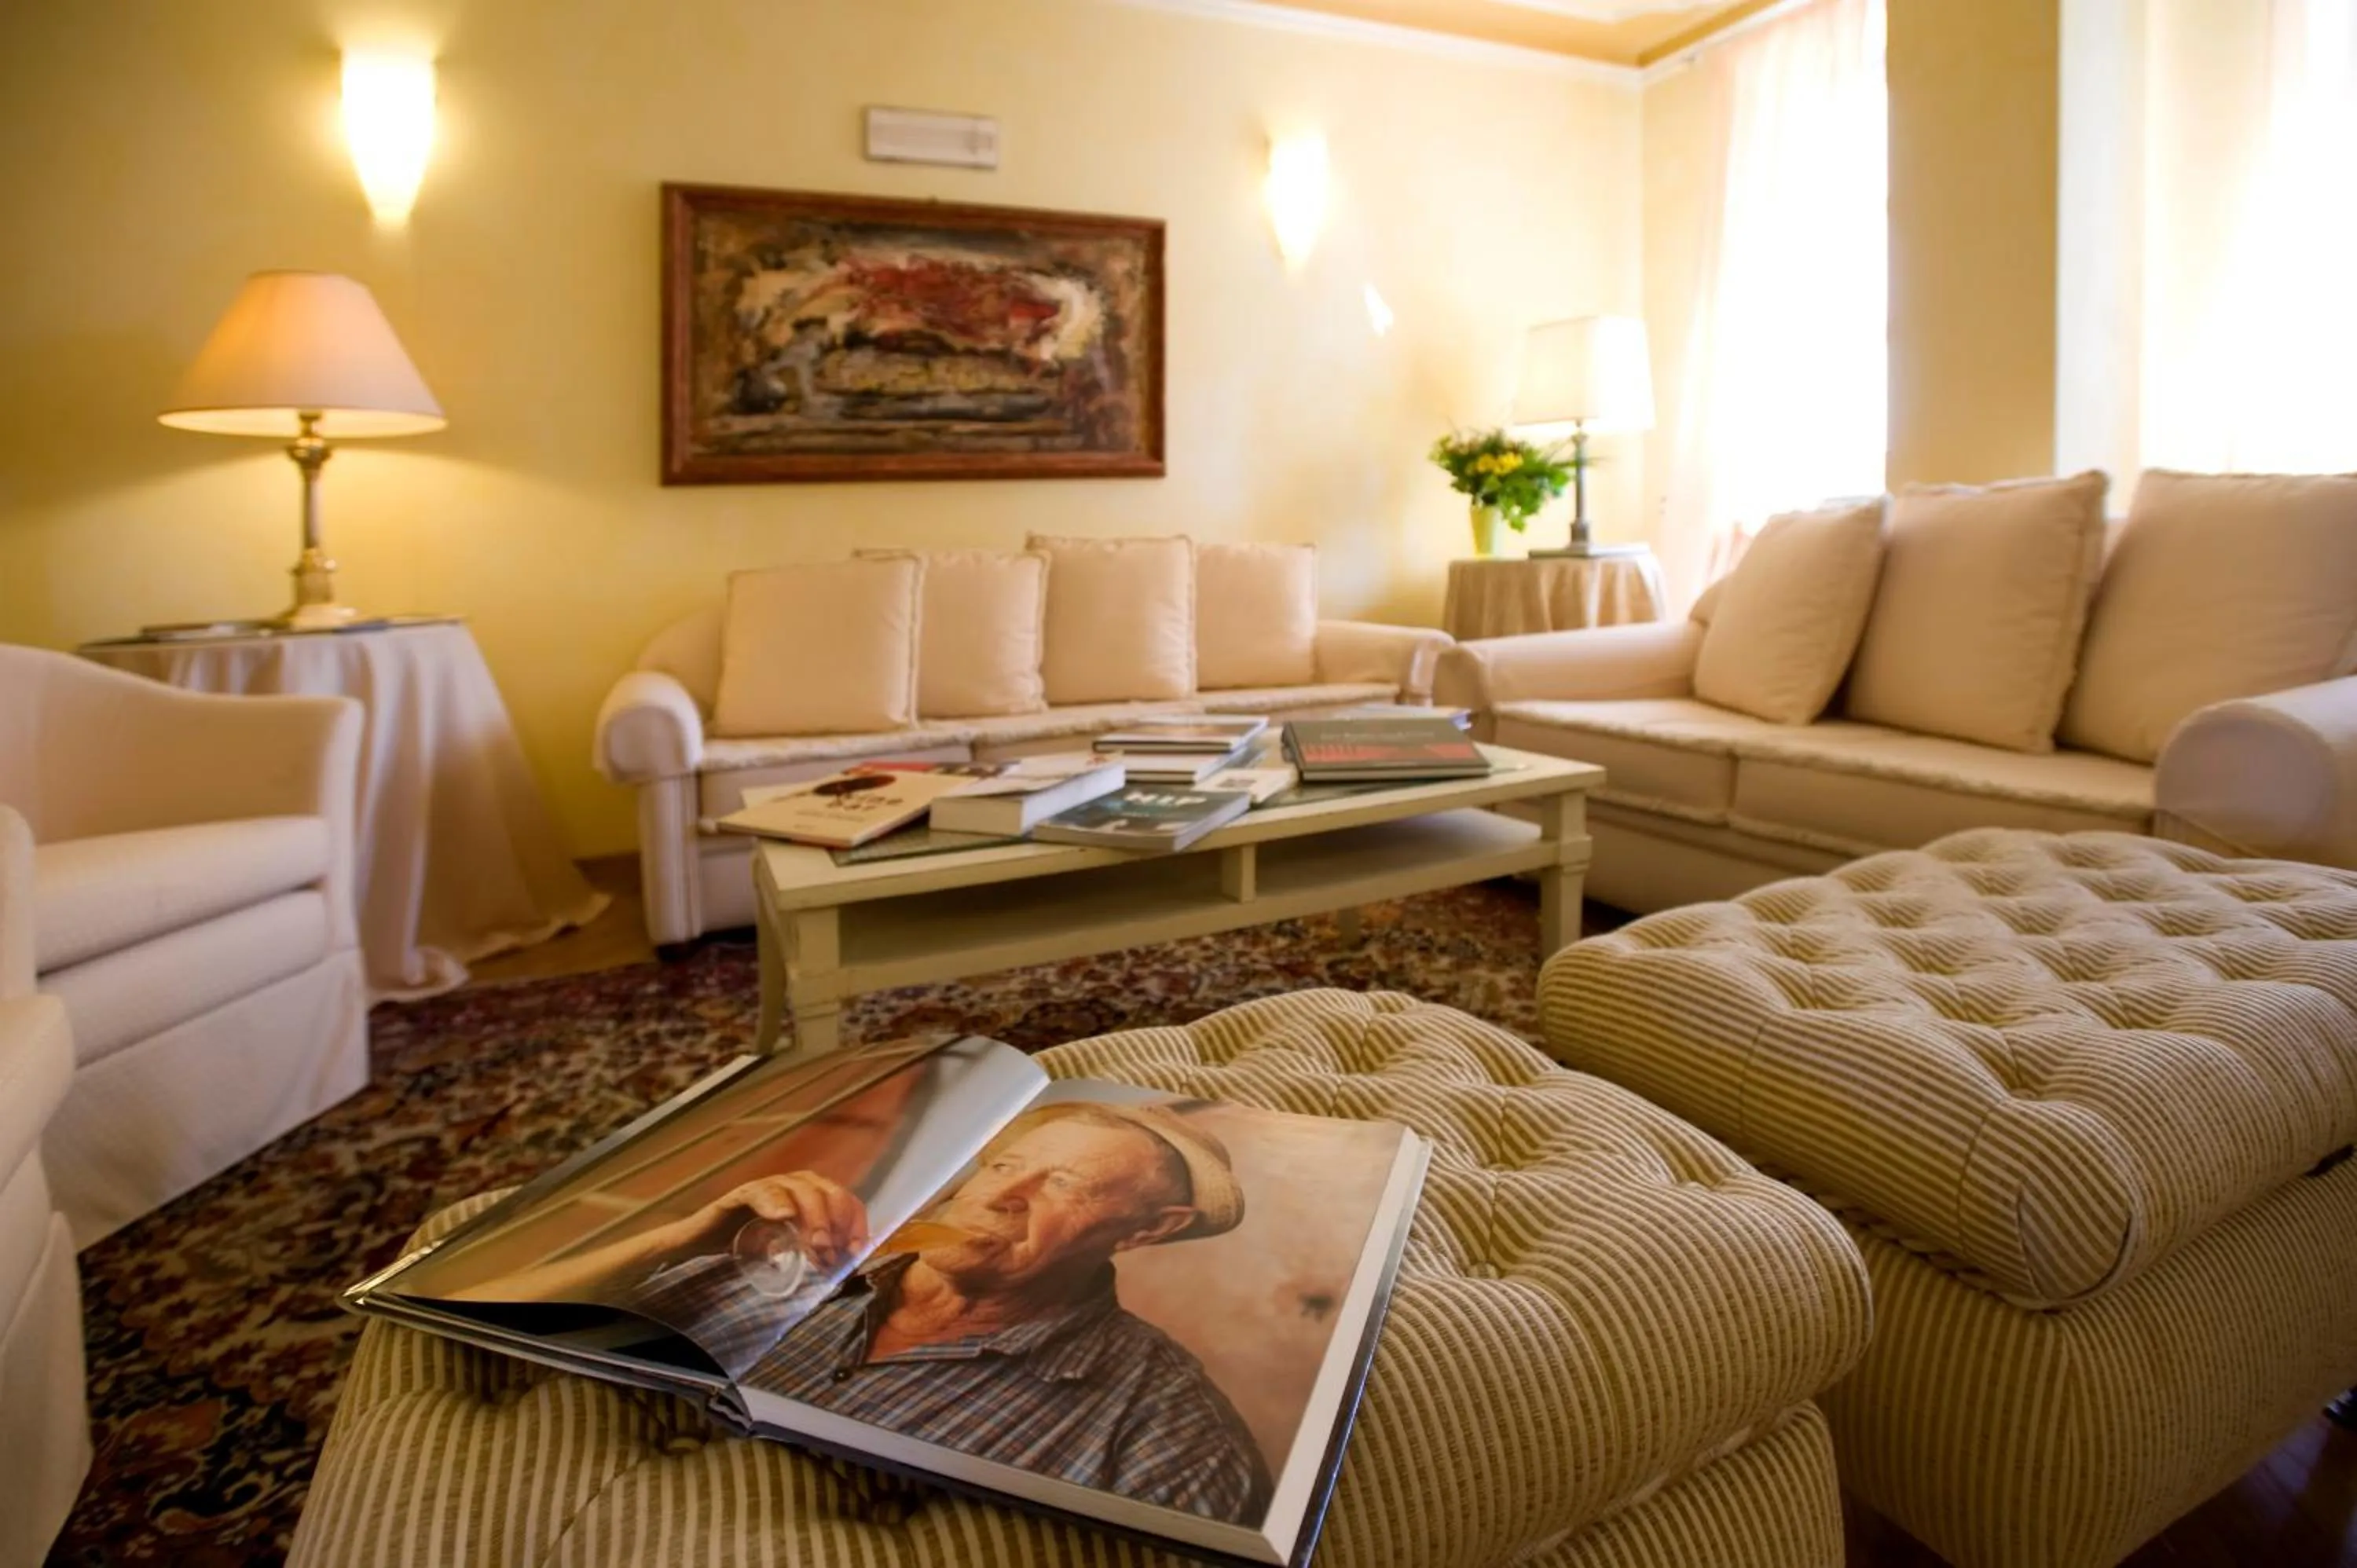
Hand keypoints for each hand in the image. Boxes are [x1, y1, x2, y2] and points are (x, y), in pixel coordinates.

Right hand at [675, 1172, 870, 1268]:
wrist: (702, 1247)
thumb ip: (815, 1260)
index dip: (856, 1223)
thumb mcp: (790, 1257)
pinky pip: (760, 1191)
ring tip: (815, 1244)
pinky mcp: (740, 1195)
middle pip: (828, 1192)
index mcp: (812, 1198)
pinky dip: (774, 1201)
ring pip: (801, 1188)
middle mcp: (794, 1186)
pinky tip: (783, 1215)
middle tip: (829, 1255)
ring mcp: (767, 1188)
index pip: (846, 1200)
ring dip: (813, 1215)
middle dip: (835, 1223)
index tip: (856, 1251)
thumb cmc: (751, 1252)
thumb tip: (847, 1276)